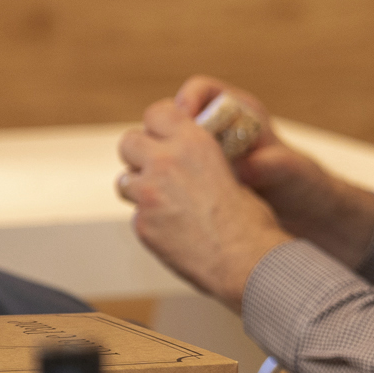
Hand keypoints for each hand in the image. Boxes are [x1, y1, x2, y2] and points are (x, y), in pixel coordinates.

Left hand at [117, 98, 292, 308]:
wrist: (246, 260)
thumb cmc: (249, 219)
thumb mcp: (231, 172)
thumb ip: (200, 162)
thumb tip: (186, 161)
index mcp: (194, 142)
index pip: (157, 112)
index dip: (158, 124)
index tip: (164, 135)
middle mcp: (166, 162)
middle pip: (128, 142)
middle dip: (139, 154)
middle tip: (156, 169)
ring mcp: (149, 194)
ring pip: (124, 181)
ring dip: (140, 188)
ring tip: (166, 202)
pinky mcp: (142, 224)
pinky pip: (136, 214)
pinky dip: (151, 220)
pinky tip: (174, 229)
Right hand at [174, 77, 373, 266]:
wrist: (301, 213)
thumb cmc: (302, 184)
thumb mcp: (291, 173)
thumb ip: (271, 166)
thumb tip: (249, 167)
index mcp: (240, 113)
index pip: (201, 90)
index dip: (187, 99)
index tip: (183, 118)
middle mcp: (216, 130)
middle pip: (172, 117)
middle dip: (163, 132)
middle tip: (165, 155)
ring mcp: (202, 154)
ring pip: (165, 147)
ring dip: (161, 160)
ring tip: (166, 182)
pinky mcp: (195, 179)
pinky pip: (170, 174)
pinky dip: (167, 184)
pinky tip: (173, 202)